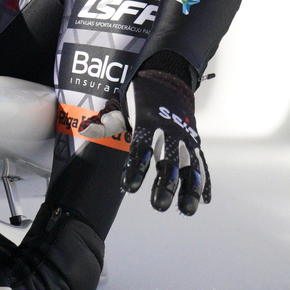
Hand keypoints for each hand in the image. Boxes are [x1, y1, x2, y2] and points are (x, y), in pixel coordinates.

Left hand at [80, 69, 210, 214]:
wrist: (169, 80)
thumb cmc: (142, 100)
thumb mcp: (122, 108)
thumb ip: (106, 123)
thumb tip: (85, 130)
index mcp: (149, 123)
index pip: (141, 148)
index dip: (136, 168)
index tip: (129, 187)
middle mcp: (170, 132)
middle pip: (170, 161)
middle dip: (166, 184)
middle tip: (158, 206)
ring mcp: (185, 138)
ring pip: (191, 165)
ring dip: (190, 188)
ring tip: (187, 210)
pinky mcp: (195, 142)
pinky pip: (202, 163)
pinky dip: (205, 180)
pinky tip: (205, 200)